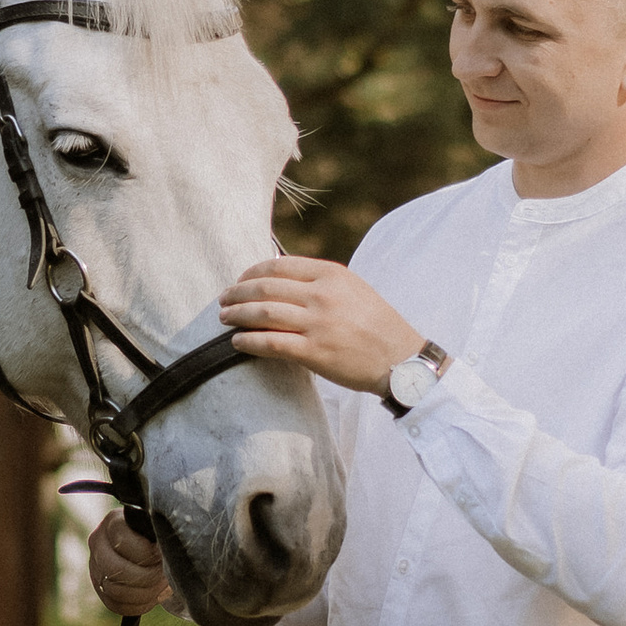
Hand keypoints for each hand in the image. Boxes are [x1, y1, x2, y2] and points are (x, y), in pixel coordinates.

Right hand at [89, 510, 174, 615]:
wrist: (153, 546)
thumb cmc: (160, 536)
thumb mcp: (159, 529)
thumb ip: (159, 534)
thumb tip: (163, 550)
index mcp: (113, 523)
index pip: (122, 542)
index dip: (146, 552)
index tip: (162, 554)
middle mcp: (98, 543)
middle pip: (115, 569)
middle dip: (146, 577)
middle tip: (164, 576)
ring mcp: (96, 566)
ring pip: (114, 590)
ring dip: (145, 593)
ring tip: (161, 586)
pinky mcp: (100, 586)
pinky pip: (115, 605)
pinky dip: (137, 606)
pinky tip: (152, 597)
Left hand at [219, 255, 426, 395]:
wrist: (402, 359)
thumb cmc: (378, 325)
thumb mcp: (353, 289)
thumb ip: (321, 282)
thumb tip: (282, 279)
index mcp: (331, 274)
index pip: (278, 266)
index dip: (251, 272)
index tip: (239, 280)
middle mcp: (322, 294)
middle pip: (265, 287)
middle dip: (237, 293)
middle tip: (223, 300)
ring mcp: (318, 323)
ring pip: (263, 312)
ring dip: (237, 315)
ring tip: (224, 319)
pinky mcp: (314, 352)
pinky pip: (270, 342)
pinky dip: (248, 341)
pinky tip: (237, 342)